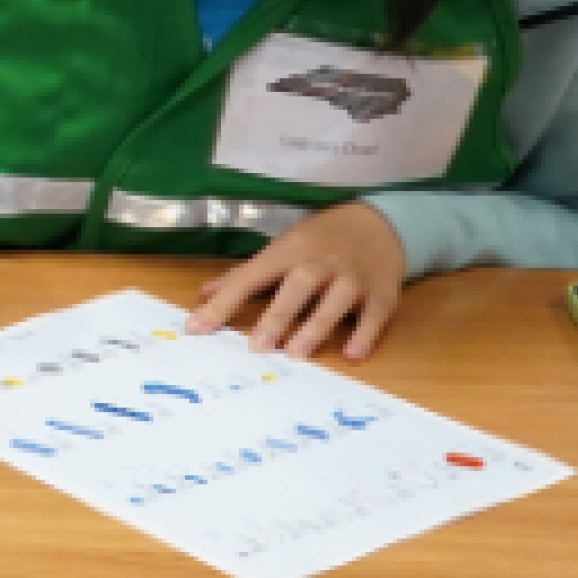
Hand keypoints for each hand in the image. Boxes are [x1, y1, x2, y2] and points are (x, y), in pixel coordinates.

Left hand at [188, 203, 405, 359]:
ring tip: (297, 353)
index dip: (223, 303)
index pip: (250, 277)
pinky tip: (352, 354)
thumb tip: (205, 294)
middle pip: (298, 285)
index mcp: (288, 251)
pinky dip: (365, 333)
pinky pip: (373, 314)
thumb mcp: (280, 248)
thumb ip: (244, 274)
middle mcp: (320, 262)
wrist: (377, 223)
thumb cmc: (319, 240)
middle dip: (278, 315)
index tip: (197, 328)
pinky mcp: (380, 293)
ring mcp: (352, 277)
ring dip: (316, 325)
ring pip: (335, 299)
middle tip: (258, 346)